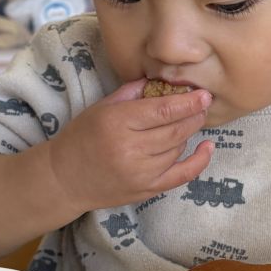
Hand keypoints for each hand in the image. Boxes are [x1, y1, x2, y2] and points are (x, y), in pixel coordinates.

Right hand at [45, 79, 213, 214]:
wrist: (64, 178)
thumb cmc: (81, 138)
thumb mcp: (101, 108)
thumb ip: (131, 93)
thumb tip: (160, 80)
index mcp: (118, 123)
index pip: (163, 110)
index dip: (188, 102)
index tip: (204, 94)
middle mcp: (131, 149)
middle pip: (176, 130)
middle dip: (194, 116)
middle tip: (203, 105)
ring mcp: (141, 172)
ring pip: (178, 148)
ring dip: (187, 134)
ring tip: (186, 123)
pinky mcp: (147, 190)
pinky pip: (182, 175)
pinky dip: (199, 161)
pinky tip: (207, 147)